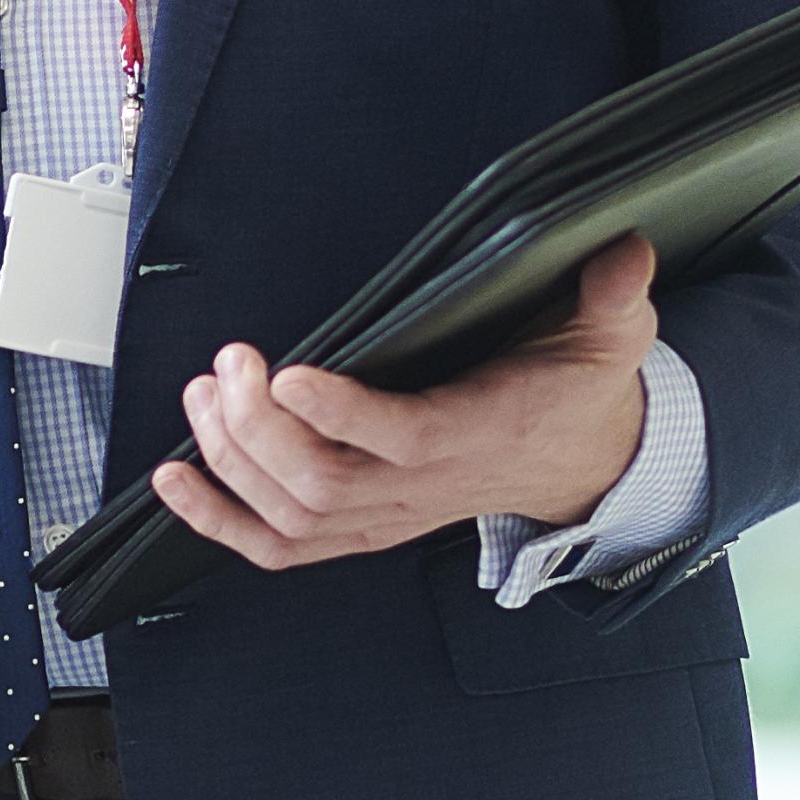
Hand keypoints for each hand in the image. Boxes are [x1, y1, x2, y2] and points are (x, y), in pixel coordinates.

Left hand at [154, 236, 658, 574]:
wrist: (580, 463)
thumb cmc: (575, 393)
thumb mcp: (610, 338)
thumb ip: (616, 299)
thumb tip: (625, 252)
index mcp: (476, 434)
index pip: (401, 438)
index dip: (340, 414)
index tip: (288, 370)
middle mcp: (421, 486)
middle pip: (322, 484)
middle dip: (258, 427)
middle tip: (229, 364)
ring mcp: (386, 514)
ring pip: (291, 517)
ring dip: (230, 461)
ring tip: (204, 395)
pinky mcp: (360, 528)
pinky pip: (279, 547)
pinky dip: (218, 522)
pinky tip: (174, 482)